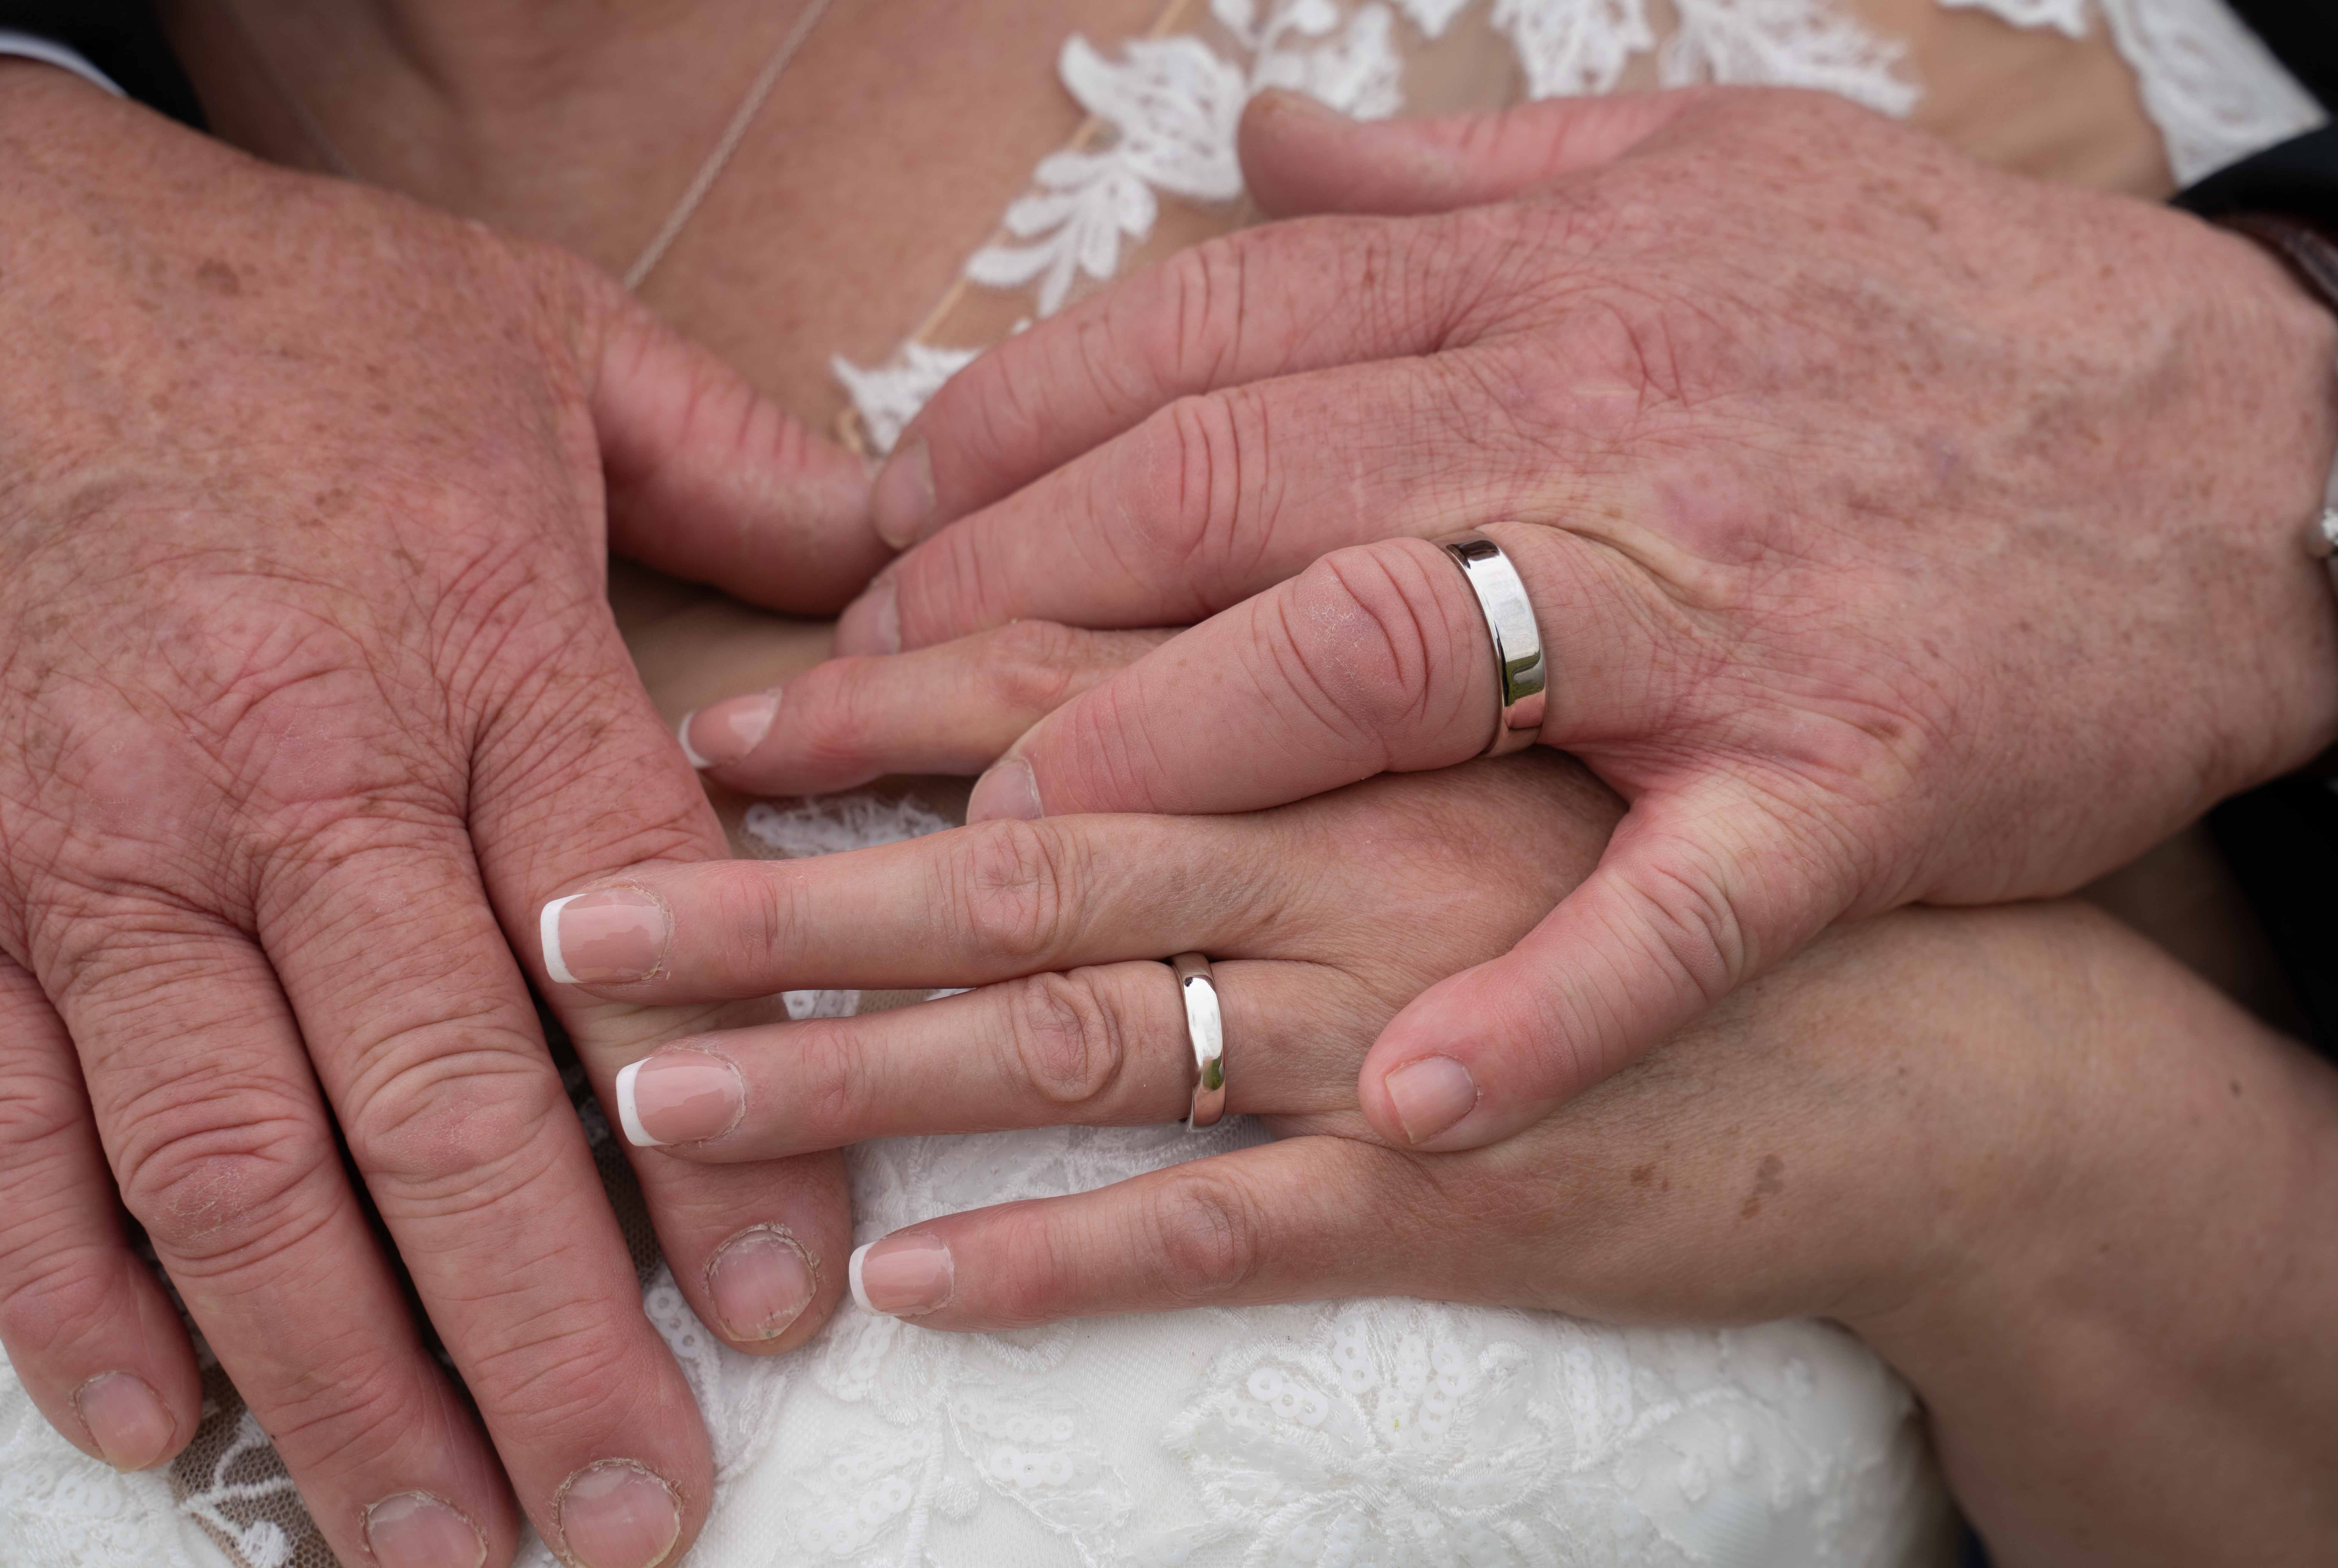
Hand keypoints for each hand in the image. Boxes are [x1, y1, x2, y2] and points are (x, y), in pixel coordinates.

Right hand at [0, 68, 878, 1567]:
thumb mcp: (552, 349)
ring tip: (439, 1540)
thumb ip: (748, 468)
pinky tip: (175, 1425)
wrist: (1, 262)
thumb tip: (913, 555)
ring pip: (238, 1168)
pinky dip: (77, 1293)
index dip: (721, 1143)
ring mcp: (102, 852)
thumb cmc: (295, 320)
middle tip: (629, 1517)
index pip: (637, 949)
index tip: (782, 1310)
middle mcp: (295, 783)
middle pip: (439, 1112)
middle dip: (541, 1342)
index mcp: (480, 659)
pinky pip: (11, 1127)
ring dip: (342, 1379)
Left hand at [561, 752, 2337, 1564]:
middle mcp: (1341, 867)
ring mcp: (1387, 1038)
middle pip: (1004, 874)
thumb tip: (1130, 707)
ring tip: (663, 1111)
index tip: (692, 736)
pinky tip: (915, 1286)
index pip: (1054, 701)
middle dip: (778, 902)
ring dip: (854, 1086)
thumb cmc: (1701, 879)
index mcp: (1355, 743)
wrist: (1931, 1051)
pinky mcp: (1450, 1200)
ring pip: (1069, 1048)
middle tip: (579, 926)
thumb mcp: (1528, 753)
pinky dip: (1066, 1255)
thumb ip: (1339, 705)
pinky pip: (1221, 1232)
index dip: (862, 715)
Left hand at [695, 86, 2337, 1153]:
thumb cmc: (1951, 317)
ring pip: (1383, 663)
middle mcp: (1596, 430)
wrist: (2242, 447)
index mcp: (1549, 288)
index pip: (1204, 345)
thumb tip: (1267, 144)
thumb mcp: (1706, 174)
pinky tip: (1391, 1107)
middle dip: (1007, 599)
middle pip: (1229, 493)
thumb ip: (1463, 174)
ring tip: (996, 862)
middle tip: (844, 704)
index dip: (1011, 438)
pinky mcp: (1846, 782)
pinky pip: (1664, 916)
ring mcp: (1719, 613)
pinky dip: (1531, 1015)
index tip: (884, 530)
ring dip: (1173, 763)